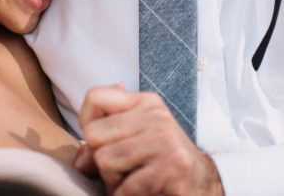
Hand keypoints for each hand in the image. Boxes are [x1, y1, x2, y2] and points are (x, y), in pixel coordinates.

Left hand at [75, 86, 223, 195]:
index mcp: (145, 103)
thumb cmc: (162, 160)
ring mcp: (165, 140)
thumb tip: (80, 159)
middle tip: (123, 169)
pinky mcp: (172, 166)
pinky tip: (142, 192)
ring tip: (133, 181)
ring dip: (113, 182)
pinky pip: (125, 187)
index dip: (86, 122)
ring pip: (105, 161)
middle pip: (94, 135)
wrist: (203, 182)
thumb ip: (105, 139)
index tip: (98, 141)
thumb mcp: (135, 139)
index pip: (94, 97)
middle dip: (100, 160)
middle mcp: (155, 116)